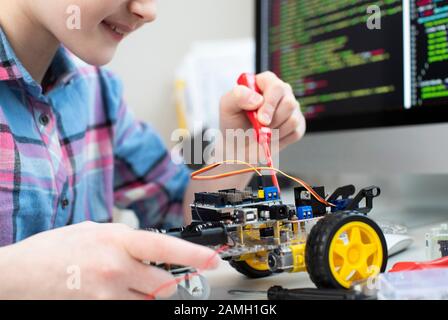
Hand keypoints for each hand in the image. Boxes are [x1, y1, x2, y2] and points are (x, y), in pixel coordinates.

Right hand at [0, 222, 218, 298]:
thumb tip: (150, 246)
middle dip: (165, 282)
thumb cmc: (56, 247)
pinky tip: (114, 291)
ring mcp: (108, 291)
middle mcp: (117, 266)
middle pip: (165, 283)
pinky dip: (129, 302)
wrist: (21, 272)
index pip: (166, 246)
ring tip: (124, 283)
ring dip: (146, 295)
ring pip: (149, 301)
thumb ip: (126, 238)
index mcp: (118, 239)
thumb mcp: (95, 229)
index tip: (213, 259)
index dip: (194, 254)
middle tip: (155, 275)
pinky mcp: (99, 308)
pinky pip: (129, 309)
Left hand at [220, 71, 305, 151]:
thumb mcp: (227, 106)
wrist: (239, 144)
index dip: (270, 104)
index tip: (261, 120)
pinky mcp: (298, 124)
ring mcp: (292, 108)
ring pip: (292, 119)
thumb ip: (237, 96)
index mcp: (266, 82)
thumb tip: (257, 99)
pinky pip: (295, 132)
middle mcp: (282, 92)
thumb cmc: (233, 122)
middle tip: (259, 129)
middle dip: (272, 121)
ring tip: (262, 133)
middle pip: (289, 103)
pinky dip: (280, 140)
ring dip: (274, 132)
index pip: (276, 87)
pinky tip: (270, 138)